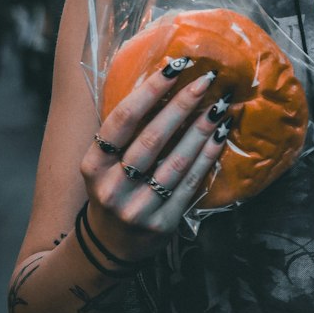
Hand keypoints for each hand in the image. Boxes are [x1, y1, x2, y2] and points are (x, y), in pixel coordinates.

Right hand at [80, 62, 239, 262]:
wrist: (110, 245)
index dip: (149, 90)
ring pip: (175, 161)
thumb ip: (123, 132)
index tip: (174, 67)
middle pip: (151, 138)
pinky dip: (207, 157)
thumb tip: (161, 82)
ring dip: (201, 129)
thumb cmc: (112, 189)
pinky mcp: (162, 223)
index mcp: (93, 165)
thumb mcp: (103, 163)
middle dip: (182, 104)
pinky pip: (190, 183)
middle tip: (206, 79)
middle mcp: (112, 187)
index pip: (122, 120)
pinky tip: (220, 136)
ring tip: (220, 105)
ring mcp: (137, 208)